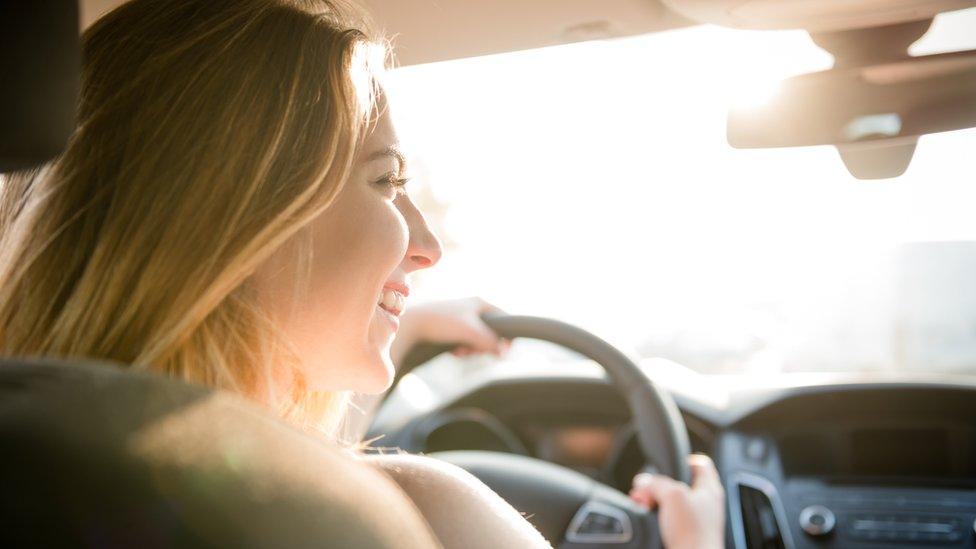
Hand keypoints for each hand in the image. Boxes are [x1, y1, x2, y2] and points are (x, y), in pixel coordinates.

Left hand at [391, 297, 509, 365]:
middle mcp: (472, 308)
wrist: (411, 324)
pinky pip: (465, 342)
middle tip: (474, 352)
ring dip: (472, 350)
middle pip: (491, 332)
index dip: (507, 336)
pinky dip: (462, 349)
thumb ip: (490, 341)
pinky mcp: (450, 328)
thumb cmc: (441, 322)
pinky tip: (453, 352)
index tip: (506, 351)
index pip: (505, 319)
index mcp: (480, 303)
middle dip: (484, 346)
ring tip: (460, 352)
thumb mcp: (470, 332)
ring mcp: (461, 318)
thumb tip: (504, 352)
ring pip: (477, 339)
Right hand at [629, 454, 724, 548]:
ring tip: (642, 502)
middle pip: (679, 482)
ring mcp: (695, 519)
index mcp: (709, 489)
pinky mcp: (685, 533)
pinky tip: (646, 516)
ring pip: (670, 501)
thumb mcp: (672, 496)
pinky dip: (655, 515)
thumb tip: (644, 481)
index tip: (666, 465)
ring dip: (653, 499)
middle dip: (658, 483)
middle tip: (646, 488)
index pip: (699, 463)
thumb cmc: (693, 533)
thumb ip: (657, 483)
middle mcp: (704, 503)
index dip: (682, 459)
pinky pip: (667, 518)